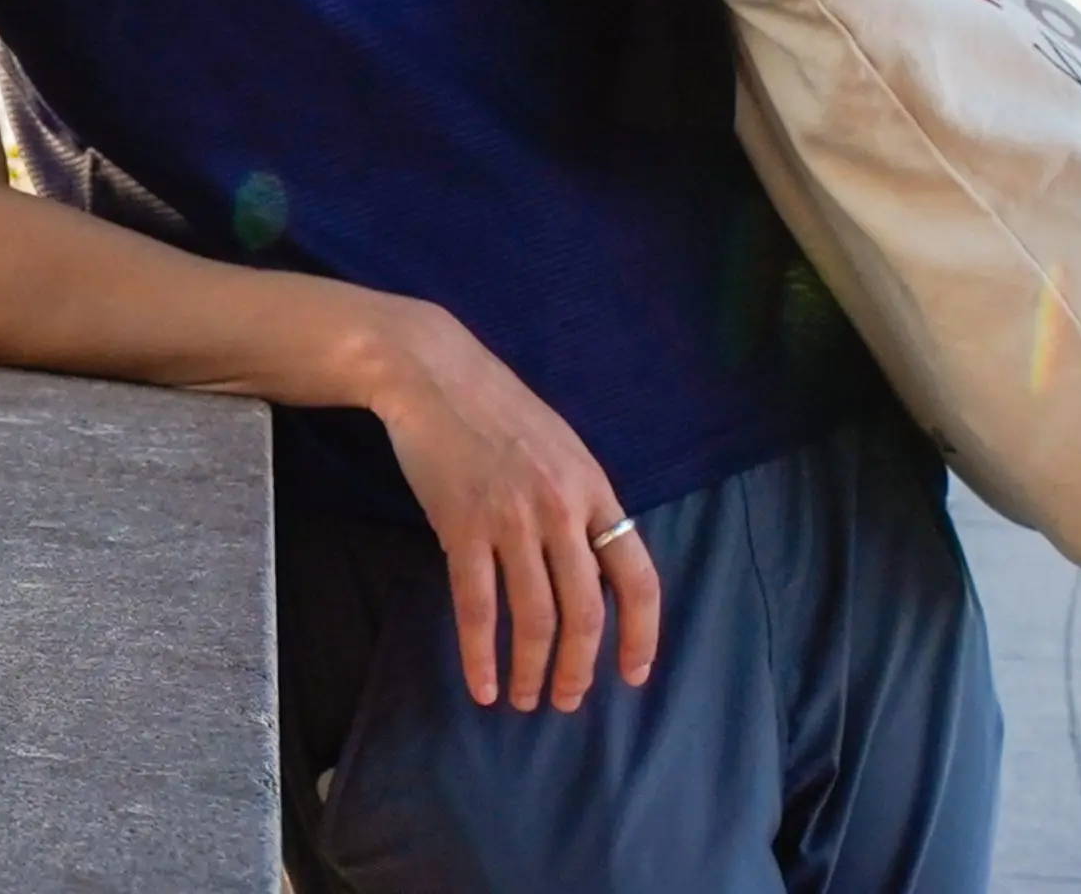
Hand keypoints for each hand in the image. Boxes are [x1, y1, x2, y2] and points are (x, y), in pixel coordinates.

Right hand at [366, 299, 661, 713]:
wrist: (439, 378)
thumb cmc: (504, 415)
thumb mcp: (565, 453)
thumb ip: (583, 509)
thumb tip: (598, 572)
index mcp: (596, 491)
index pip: (638, 577)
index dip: (642, 633)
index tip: (635, 674)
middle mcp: (562, 510)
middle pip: (586, 610)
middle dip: (580, 667)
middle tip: (567, 701)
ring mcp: (512, 520)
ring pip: (533, 617)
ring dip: (531, 670)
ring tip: (524, 700)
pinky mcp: (462, 528)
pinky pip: (477, 607)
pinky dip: (480, 656)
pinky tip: (481, 686)